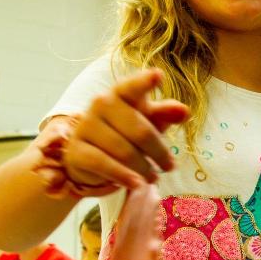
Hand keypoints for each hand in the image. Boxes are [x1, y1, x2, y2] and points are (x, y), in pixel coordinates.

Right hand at [65, 69, 189, 190]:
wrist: (89, 159)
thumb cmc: (125, 134)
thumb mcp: (147, 122)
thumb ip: (164, 115)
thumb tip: (184, 111)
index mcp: (120, 93)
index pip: (133, 87)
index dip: (144, 81)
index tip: (158, 75)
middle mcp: (100, 105)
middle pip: (139, 130)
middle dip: (159, 152)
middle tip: (170, 166)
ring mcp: (86, 127)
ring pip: (123, 150)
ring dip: (144, 168)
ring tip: (154, 178)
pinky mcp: (76, 151)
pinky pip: (103, 164)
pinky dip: (123, 176)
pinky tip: (137, 184)